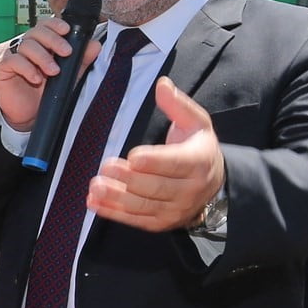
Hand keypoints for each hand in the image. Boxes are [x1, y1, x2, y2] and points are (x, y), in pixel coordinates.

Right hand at [0, 19, 101, 130]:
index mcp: (41, 44)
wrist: (30, 115)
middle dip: (53, 40)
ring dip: (43, 57)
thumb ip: (82, 60)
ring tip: (53, 72)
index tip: (67, 30)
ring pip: (26, 45)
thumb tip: (95, 45)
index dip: (55, 24)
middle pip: (36, 31)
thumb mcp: (69, 76)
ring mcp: (13, 55)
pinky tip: (36, 78)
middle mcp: (26, 46)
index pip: (46, 25)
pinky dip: (27, 68)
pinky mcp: (2, 67)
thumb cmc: (46, 93)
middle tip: (66, 52)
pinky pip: (13, 61)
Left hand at [88, 77, 224, 232]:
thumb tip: (162, 84)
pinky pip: (135, 219)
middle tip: (105, 167)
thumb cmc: (197, 148)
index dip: (154, 161)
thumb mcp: (195, 122)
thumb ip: (177, 104)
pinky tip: (94, 202)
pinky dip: (113, 213)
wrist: (213, 185)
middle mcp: (189, 190)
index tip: (133, 156)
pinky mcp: (161, 223)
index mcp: (199, 162)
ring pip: (143, 206)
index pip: (176, 163)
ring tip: (96, 186)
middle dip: (129, 179)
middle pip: (155, 186)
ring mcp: (175, 210)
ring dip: (116, 198)